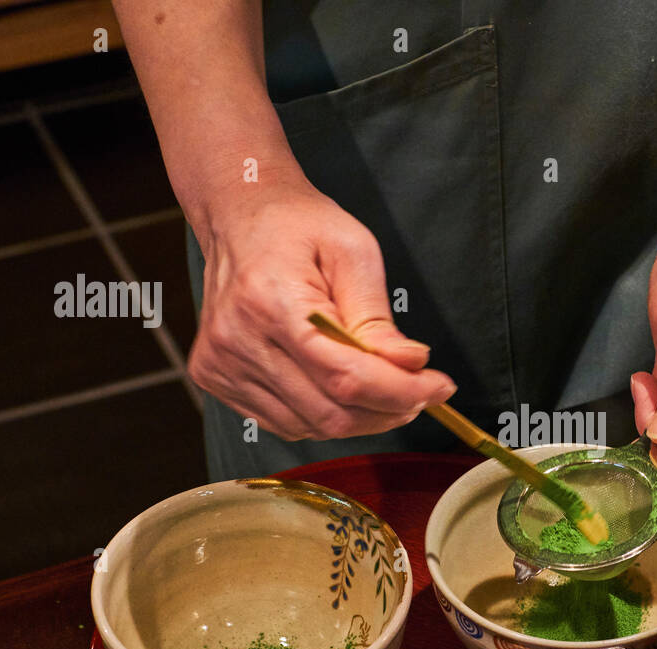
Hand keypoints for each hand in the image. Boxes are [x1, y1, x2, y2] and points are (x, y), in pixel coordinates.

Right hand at [188, 180, 455, 440]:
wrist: (238, 214)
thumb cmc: (297, 225)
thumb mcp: (353, 251)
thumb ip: (377, 317)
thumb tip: (409, 366)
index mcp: (271, 303)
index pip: (346, 377)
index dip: (401, 392)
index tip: (440, 388)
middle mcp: (238, 341)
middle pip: (330, 413)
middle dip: (387, 410)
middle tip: (419, 391)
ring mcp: (221, 365)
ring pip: (311, 426)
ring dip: (360, 418)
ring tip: (384, 387)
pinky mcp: (216, 378)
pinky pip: (285, 422)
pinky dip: (324, 416)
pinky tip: (341, 390)